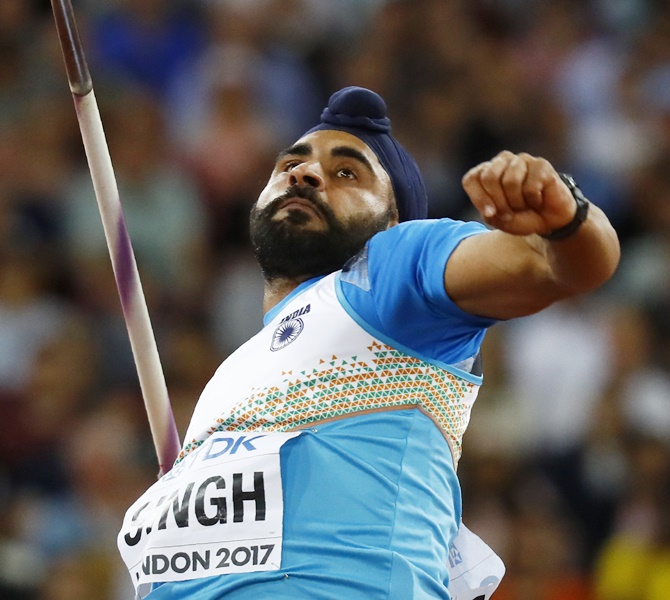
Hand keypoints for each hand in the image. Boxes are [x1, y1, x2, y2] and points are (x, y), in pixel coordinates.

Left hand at [462, 151, 576, 235]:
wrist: (548, 221)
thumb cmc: (520, 217)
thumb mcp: (499, 220)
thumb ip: (488, 213)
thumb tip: (490, 210)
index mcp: (486, 172)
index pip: (472, 179)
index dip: (479, 198)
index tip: (490, 214)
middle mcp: (502, 161)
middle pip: (489, 177)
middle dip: (499, 202)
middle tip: (508, 213)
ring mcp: (522, 161)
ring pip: (510, 181)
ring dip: (517, 202)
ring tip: (524, 206)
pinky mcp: (541, 165)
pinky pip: (530, 187)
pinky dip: (533, 201)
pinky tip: (538, 200)